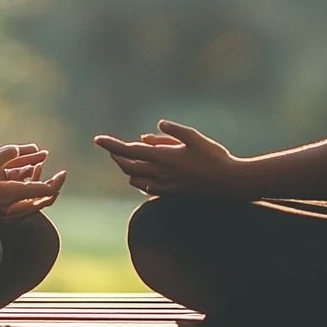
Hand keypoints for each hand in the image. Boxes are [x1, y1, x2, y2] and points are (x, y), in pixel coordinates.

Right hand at [0, 144, 65, 216]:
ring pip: (28, 203)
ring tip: (38, 170)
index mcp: (9, 196)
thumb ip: (3, 156)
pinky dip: (23, 192)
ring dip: (35, 187)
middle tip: (60, 176)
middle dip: (50, 187)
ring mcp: (1, 211)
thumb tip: (18, 149)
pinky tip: (20, 178)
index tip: (64, 173)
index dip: (55, 183)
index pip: (41, 192)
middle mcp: (8, 206)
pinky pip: (17, 204)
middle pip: (38, 201)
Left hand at [94, 120, 244, 196]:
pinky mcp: (172, 194)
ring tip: (127, 157)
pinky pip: (147, 188)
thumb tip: (148, 134)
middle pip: (127, 167)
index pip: (128, 151)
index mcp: (163, 158)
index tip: (97, 139)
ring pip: (135, 179)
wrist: (229, 183)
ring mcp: (165, 186)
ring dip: (127, 168)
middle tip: (111, 147)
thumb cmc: (214, 156)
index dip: (111, 145)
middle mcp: (160, 174)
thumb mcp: (193, 137)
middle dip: (116, 156)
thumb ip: (171, 132)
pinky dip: (140, 179)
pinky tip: (143, 174)